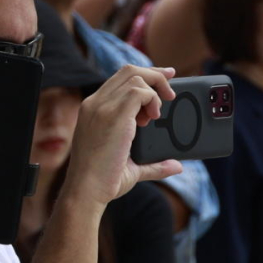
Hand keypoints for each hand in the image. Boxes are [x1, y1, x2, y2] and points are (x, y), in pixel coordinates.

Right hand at [63, 63, 181, 209]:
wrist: (86, 191)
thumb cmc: (103, 182)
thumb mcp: (132, 168)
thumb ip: (154, 164)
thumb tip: (176, 166)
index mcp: (94, 110)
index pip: (119, 80)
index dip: (143, 76)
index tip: (163, 80)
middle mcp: (95, 103)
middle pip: (128, 71)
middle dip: (155, 75)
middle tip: (171, 89)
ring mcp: (102, 107)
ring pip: (135, 76)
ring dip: (155, 90)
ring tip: (158, 114)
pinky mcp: (114, 114)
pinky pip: (139, 91)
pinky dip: (153, 100)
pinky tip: (154, 118)